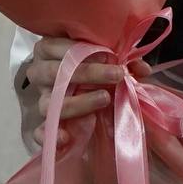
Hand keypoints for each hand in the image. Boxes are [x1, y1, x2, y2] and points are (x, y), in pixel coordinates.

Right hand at [14, 37, 137, 151]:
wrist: (93, 93)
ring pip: (48, 103)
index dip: (81, 50)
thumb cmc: (97, 68)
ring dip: (78, 102)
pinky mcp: (48, 124)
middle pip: (52, 72)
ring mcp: (43, 99)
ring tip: (105, 99)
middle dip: (86, 73)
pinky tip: (66, 138)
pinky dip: (51, 135)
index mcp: (49, 50)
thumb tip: (142, 69)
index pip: (54, 46)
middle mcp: (40, 73)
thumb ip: (125, 62)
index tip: (110, 55)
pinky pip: (40, 131)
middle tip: (116, 75)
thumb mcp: (111, 60)